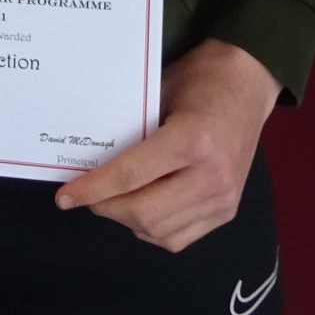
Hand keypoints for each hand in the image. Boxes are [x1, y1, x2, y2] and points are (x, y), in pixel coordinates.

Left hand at [54, 39, 280, 253]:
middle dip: (106, 208)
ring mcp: (223, 198)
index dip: (93, 189)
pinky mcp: (227, 211)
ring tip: (109, 200)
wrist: (249, 82)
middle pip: (144, 212)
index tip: (65, 196)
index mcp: (193, 140)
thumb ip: (132, 126)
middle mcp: (212, 176)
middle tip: (85, 195)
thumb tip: (90, 154)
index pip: (132, 175)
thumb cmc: (202, 77)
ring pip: (160, 232)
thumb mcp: (160, 90)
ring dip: (126, 220)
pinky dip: (152, 230)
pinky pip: (180, 238)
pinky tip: (139, 209)